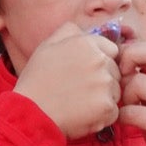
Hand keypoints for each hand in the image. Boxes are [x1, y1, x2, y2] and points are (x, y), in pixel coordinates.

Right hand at [14, 24, 121, 139]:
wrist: (29, 113)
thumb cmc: (36, 81)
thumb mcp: (46, 46)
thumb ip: (68, 32)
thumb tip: (83, 29)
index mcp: (86, 43)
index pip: (111, 50)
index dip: (100, 62)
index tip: (86, 73)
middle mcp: (99, 60)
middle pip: (115, 71)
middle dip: (103, 80)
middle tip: (79, 90)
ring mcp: (105, 83)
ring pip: (116, 91)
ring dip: (103, 98)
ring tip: (79, 103)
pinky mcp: (107, 106)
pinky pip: (113, 111)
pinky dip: (102, 116)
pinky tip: (83, 115)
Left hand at [116, 42, 145, 145]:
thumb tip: (125, 57)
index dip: (136, 51)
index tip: (124, 68)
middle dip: (128, 61)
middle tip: (121, 82)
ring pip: (137, 83)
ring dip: (123, 97)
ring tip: (127, 109)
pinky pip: (131, 111)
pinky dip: (121, 117)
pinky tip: (124, 123)